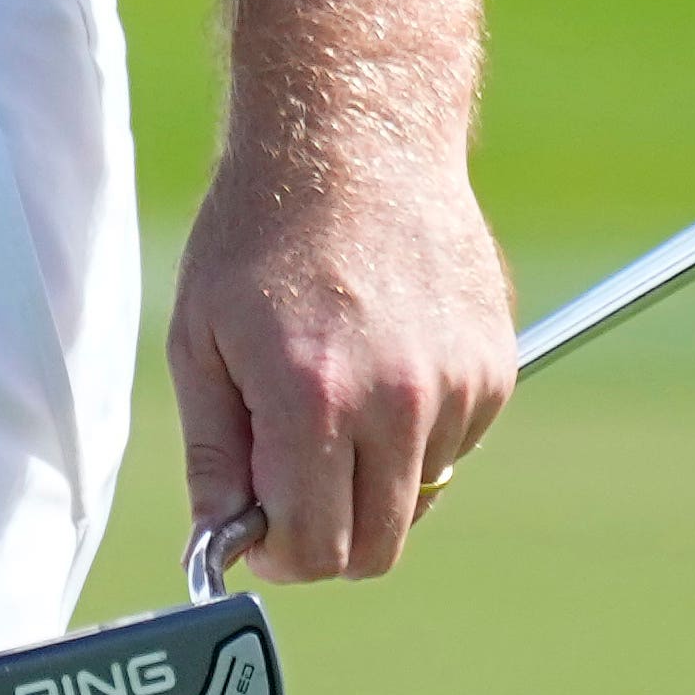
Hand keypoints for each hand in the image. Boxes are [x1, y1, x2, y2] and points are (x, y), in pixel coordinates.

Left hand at [170, 142, 514, 585]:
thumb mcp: (198, 339)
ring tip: (336, 386)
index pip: (318, 549)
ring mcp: (457, 384)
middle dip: (328, 534)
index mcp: (313, 400)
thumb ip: (214, 454)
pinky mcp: (496, 366)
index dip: (281, 555)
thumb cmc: (259, 232)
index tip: (262, 530)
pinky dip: (416, 431)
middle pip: (378, 546)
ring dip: (373, 474)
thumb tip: (219, 545)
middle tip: (293, 481)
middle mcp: (397, 401)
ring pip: (418, 496)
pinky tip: (382, 356)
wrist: (352, 138)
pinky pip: (455, 446)